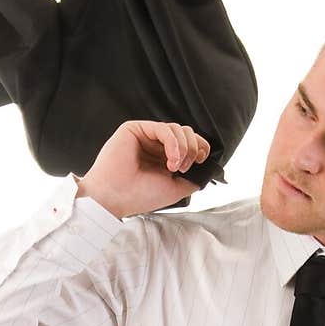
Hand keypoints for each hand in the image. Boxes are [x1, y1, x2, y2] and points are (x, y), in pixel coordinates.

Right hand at [75, 120, 210, 217]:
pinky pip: (164, 128)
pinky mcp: (135, 129)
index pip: (190, 143)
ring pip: (177, 129)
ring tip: (174, 167)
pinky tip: (170, 159)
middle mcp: (156, 146)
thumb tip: (209, 169)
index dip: (201, 147)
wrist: (116, 197)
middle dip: (193, 149)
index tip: (202, 160)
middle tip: (184, 167)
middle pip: (187, 133)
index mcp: (164, 159)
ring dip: (184, 148)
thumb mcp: (176, 189)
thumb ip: (194, 178)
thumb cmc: (140, 196)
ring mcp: (146, 136)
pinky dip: (173, 143)